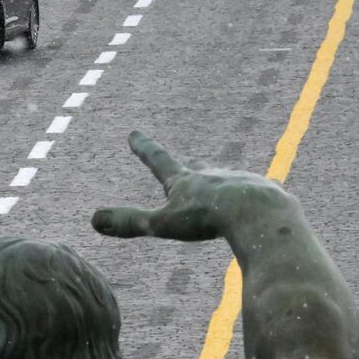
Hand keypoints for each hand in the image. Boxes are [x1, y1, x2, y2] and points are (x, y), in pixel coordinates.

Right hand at [91, 131, 288, 242]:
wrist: (258, 212)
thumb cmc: (207, 219)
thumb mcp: (161, 224)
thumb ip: (129, 223)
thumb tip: (92, 220)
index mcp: (185, 181)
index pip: (158, 161)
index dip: (144, 149)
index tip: (134, 134)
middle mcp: (212, 176)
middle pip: (196, 166)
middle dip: (188, 164)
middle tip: (186, 159)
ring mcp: (241, 181)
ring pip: (228, 180)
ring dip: (222, 183)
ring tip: (224, 190)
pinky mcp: (266, 192)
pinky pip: (259, 193)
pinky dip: (254, 197)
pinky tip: (261, 202)